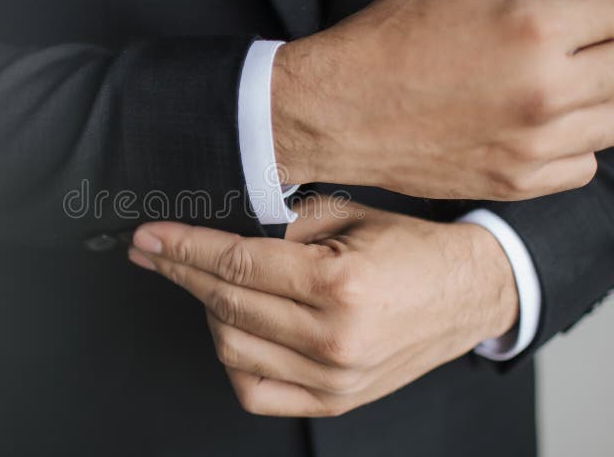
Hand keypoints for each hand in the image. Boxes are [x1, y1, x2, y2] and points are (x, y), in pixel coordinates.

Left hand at [127, 197, 518, 416]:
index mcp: (337, 285)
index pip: (235, 263)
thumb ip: (281, 223)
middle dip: (179, 272)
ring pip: (231, 348)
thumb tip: (220, 232)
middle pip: (225, 304)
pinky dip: (233, 360)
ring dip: (206, 310)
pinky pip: (256, 392)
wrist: (465, 292)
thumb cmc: (410, 250)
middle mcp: (333, 339)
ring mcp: (332, 378)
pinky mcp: (334, 400)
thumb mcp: (347, 215)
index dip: (184, 248)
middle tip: (153, 252)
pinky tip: (234, 328)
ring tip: (208, 282)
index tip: (150, 238)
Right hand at [274, 0, 613, 199]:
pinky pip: (583, 165)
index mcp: (534, 31)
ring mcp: (531, 146)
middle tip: (585, 43)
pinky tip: (542, 122)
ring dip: (600, 95)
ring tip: (562, 79)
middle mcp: (543, 93)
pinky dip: (576, 142)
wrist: (334, 111)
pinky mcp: (514, 182)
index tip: (603, 11)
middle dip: (612, 49)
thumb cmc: (384, 43)